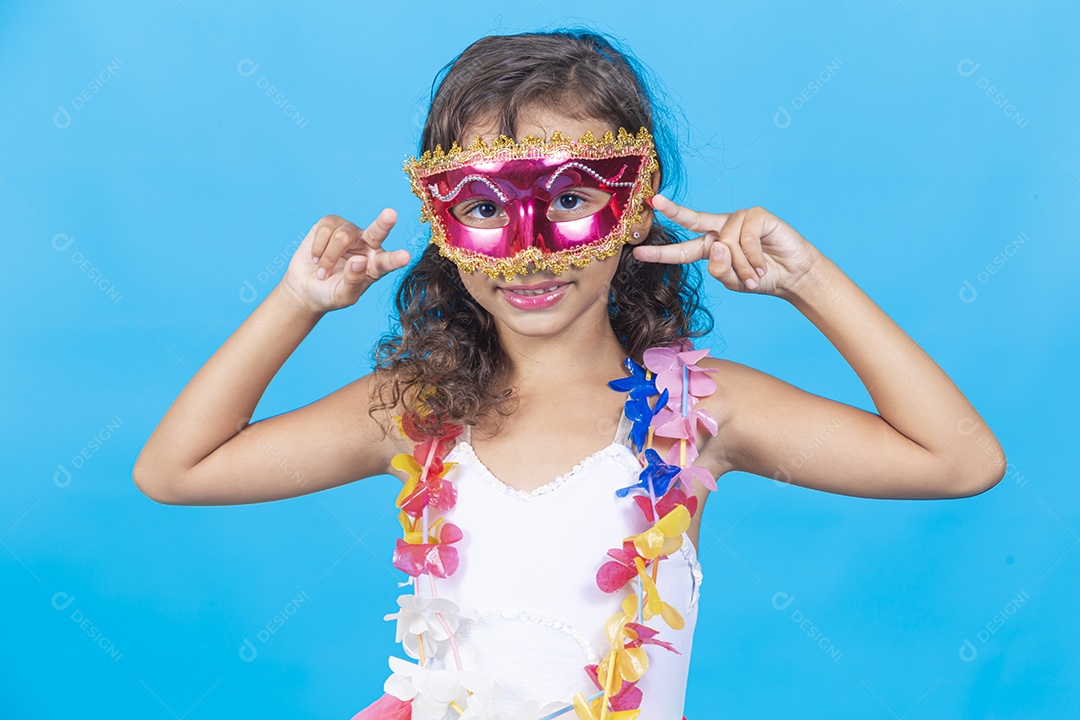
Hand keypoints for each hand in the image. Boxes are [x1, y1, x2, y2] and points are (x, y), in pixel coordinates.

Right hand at [279, 209, 410, 313]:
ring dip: (328, 258)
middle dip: (384, 223)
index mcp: (376, 265)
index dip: (396, 259)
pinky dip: (317, 247)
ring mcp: (350, 232)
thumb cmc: (329, 293)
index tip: (405, 257)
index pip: (388, 261)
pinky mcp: (331, 223)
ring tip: (323, 271)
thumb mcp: (343, 296)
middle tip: (391, 215)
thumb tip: (358, 260)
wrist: (306, 287)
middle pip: (377, 232)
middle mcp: (367, 245)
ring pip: (342, 237)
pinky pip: (326, 229)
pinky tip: (316, 257)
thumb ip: (353, 281)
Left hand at [632, 194, 820, 298]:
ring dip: (742, 266)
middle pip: (693, 219)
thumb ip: (719, 270)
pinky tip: (763, 265)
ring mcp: (739, 220)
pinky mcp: (757, 215)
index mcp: (710, 247)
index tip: (638, 253)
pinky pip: (745, 237)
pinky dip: (753, 257)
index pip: (681, 249)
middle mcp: (720, 229)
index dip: (661, 253)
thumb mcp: (734, 283)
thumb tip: (717, 245)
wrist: (794, 276)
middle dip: (674, 210)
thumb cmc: (761, 278)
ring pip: (726, 244)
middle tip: (656, 202)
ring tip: (755, 276)